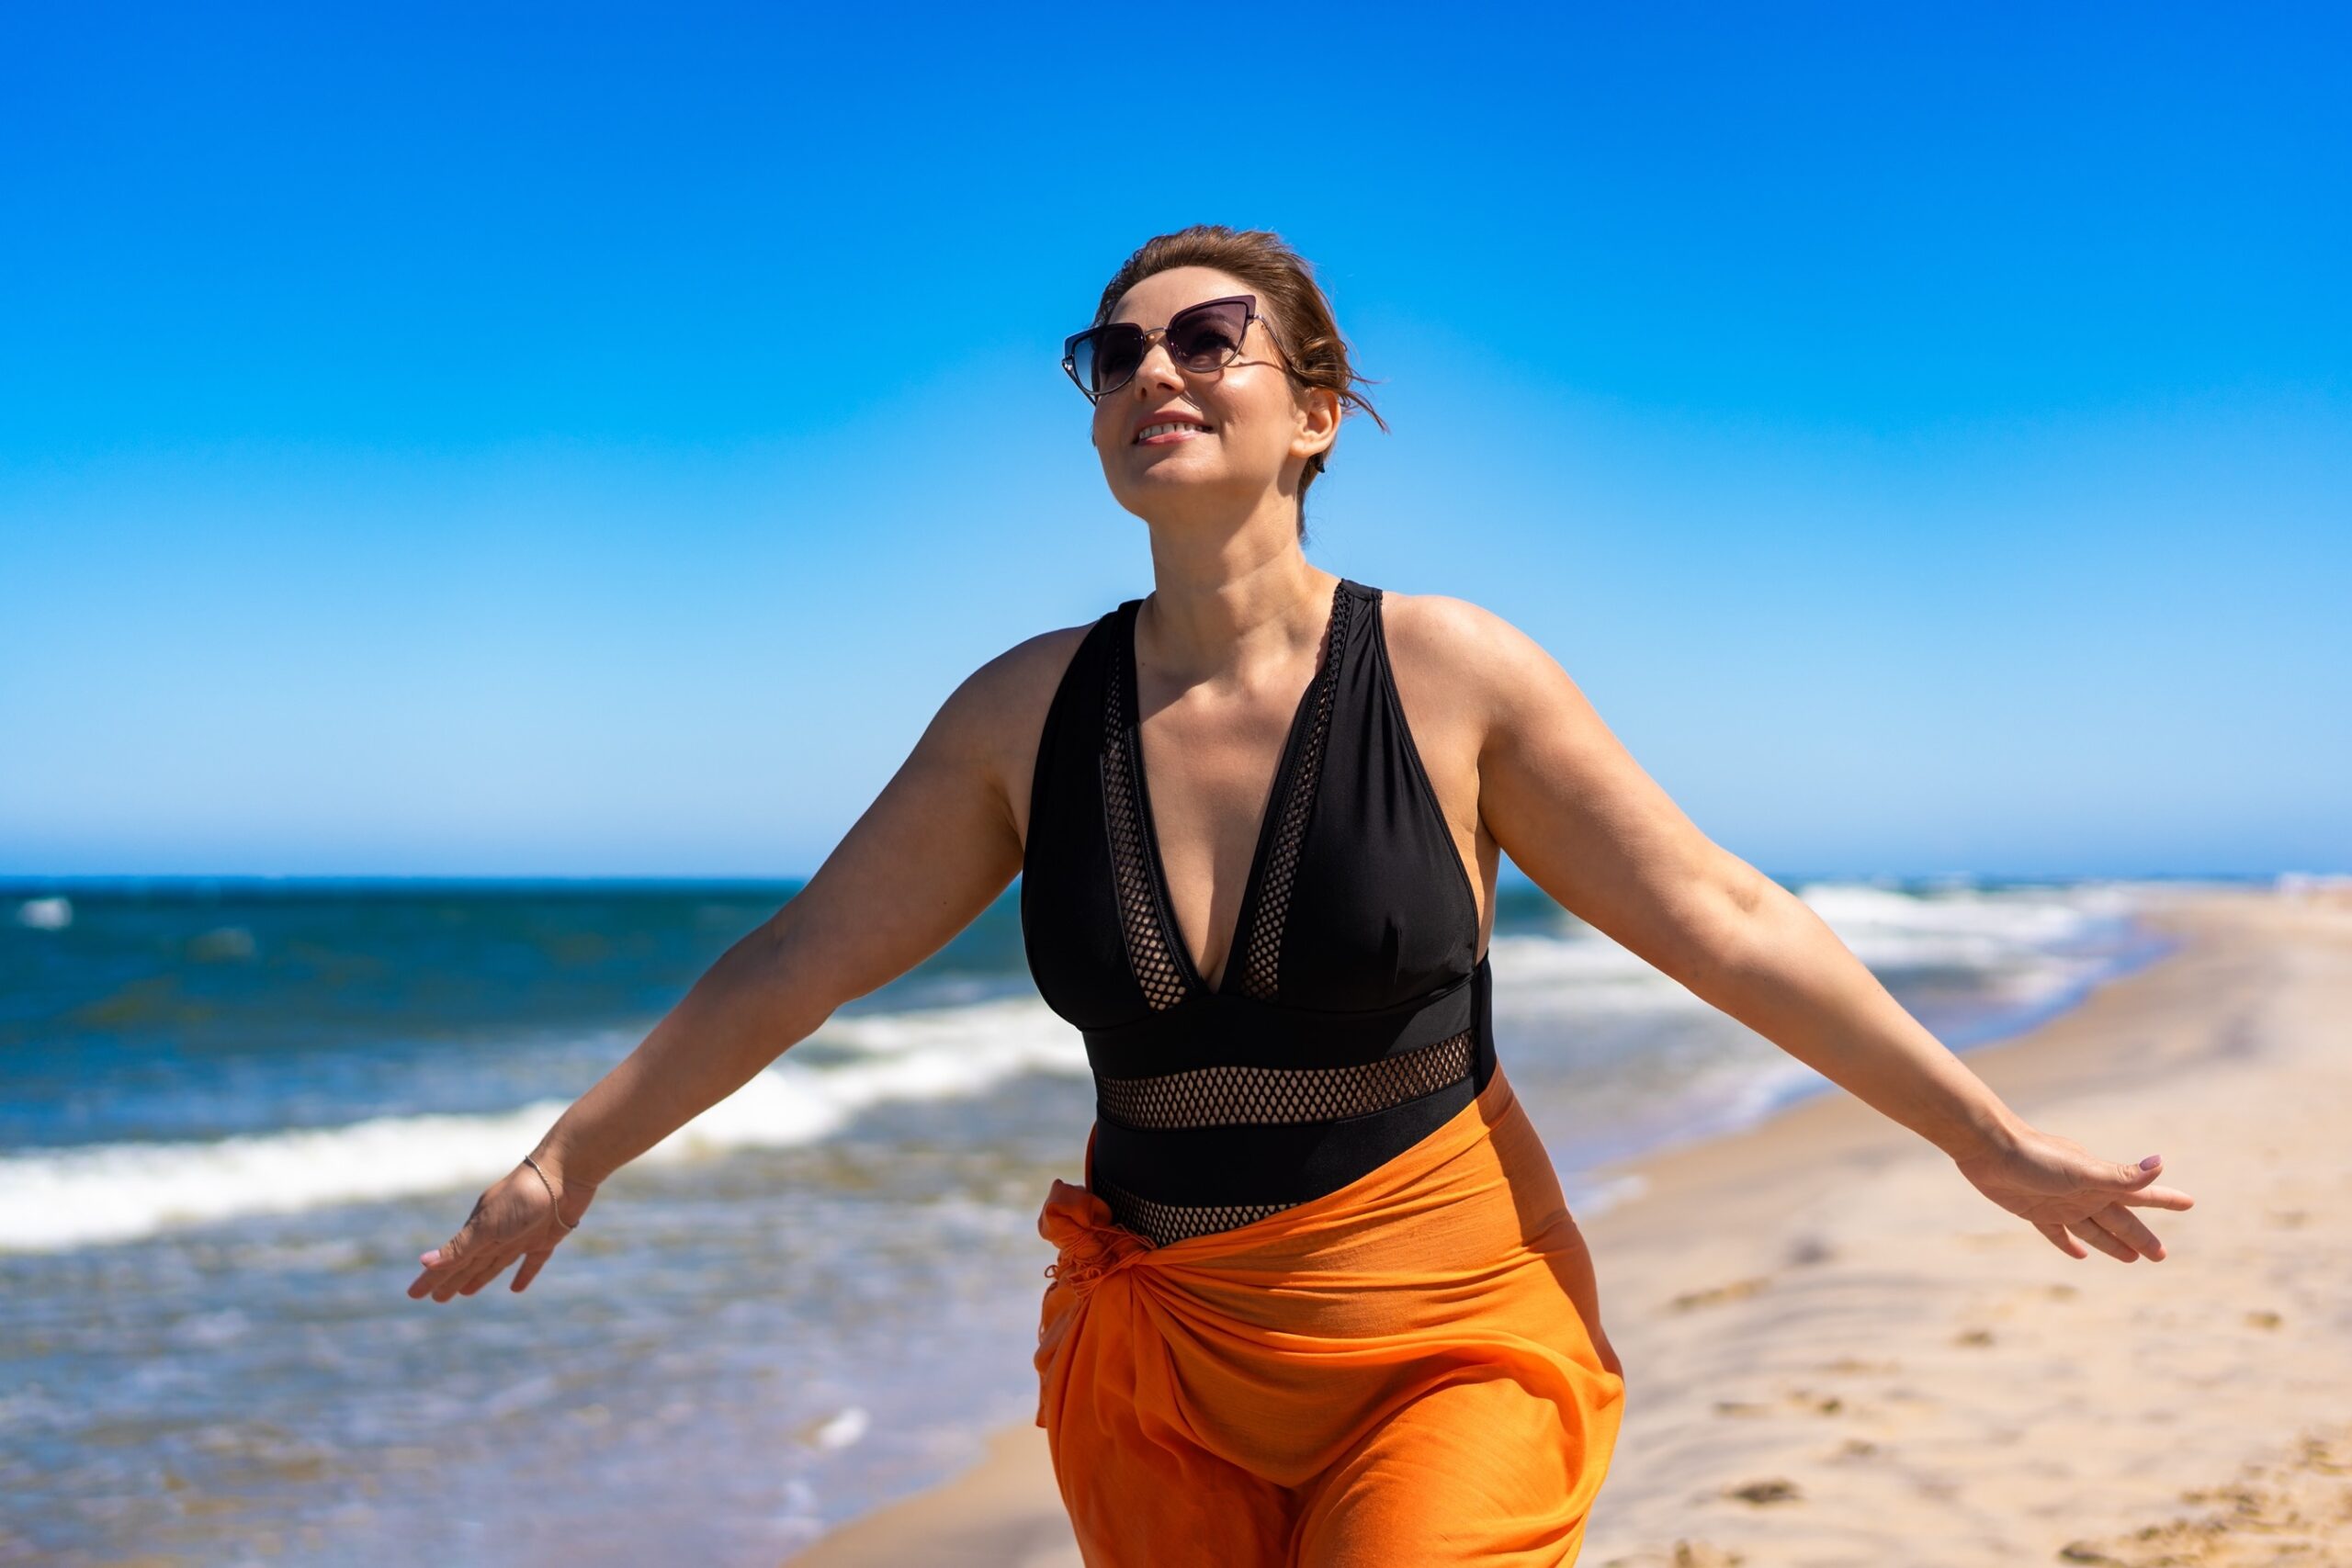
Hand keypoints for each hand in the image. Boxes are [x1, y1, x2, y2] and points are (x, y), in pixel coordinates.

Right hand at [406, 1157, 596, 1301]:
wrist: (567, 1171)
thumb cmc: (524, 1196)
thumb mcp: (488, 1225)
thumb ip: (461, 1246)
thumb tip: (424, 1263)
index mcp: (479, 1229)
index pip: (450, 1261)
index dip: (432, 1279)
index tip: (413, 1295)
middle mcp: (497, 1233)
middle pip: (471, 1264)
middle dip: (453, 1280)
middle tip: (438, 1299)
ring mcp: (522, 1235)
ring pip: (496, 1263)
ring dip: (480, 1278)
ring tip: (466, 1291)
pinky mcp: (546, 1237)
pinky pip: (531, 1262)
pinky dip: (523, 1275)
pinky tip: (516, 1289)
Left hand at [1952, 1124, 2193, 1261]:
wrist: (1988, 1148)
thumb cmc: (2036, 1156)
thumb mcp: (2082, 1170)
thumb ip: (2120, 1174)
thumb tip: (2161, 1163)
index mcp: (2101, 1183)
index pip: (2141, 1195)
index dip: (2164, 1200)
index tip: (2189, 1203)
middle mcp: (2085, 1194)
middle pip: (2120, 1221)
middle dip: (2142, 1238)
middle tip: (2162, 1255)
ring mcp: (2061, 1204)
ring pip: (2095, 1230)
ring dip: (2113, 1244)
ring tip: (2133, 1259)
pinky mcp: (2036, 1212)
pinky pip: (2058, 1233)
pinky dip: (2070, 1244)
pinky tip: (2080, 1255)